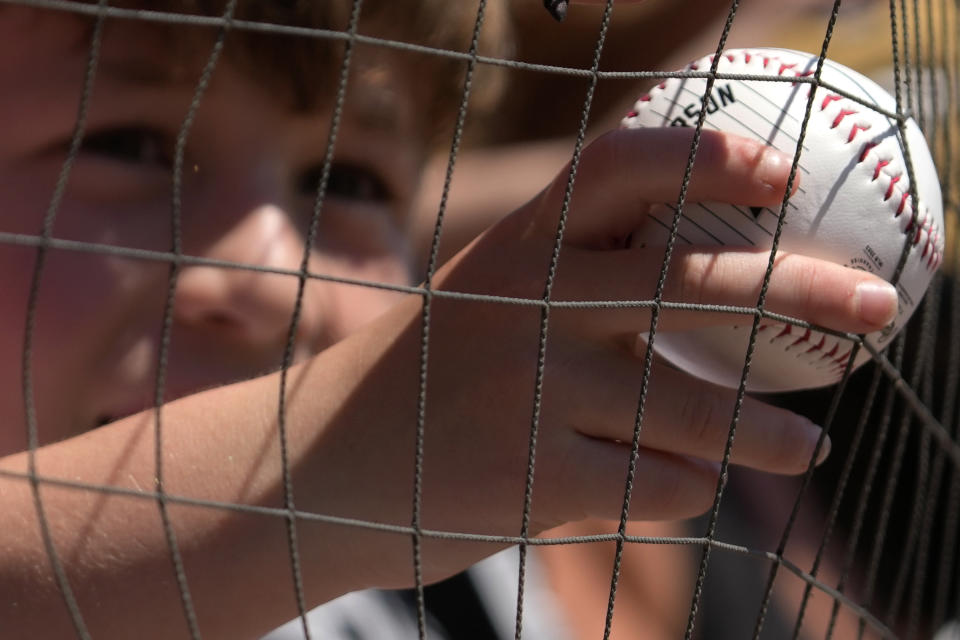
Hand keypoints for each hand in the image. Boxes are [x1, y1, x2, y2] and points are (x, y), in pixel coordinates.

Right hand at [304, 127, 896, 588]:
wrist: (325, 460)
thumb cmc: (430, 372)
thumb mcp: (487, 297)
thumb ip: (581, 278)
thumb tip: (718, 280)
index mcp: (517, 245)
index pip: (620, 167)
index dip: (709, 157)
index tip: (782, 175)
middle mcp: (526, 305)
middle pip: (691, 283)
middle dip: (801, 290)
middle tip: (876, 311)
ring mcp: (527, 393)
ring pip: (692, 408)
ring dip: (766, 431)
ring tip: (807, 442)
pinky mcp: (530, 479)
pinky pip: (655, 483)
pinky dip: (687, 487)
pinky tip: (687, 485)